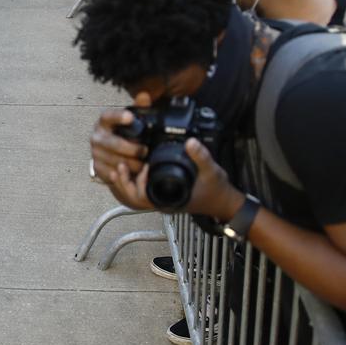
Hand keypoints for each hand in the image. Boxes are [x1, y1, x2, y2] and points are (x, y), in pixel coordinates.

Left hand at [90, 107, 244, 217]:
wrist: (223, 201)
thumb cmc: (216, 190)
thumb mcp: (211, 171)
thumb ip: (201, 156)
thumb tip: (190, 142)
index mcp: (170, 200)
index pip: (143, 198)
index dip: (138, 182)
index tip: (143, 166)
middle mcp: (162, 202)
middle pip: (133, 200)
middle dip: (124, 184)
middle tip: (121, 166)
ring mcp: (161, 200)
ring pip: (135, 197)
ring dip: (127, 183)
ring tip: (122, 166)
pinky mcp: (163, 195)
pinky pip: (143, 192)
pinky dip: (135, 182)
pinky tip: (133, 168)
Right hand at [90, 107, 152, 209]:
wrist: (111, 154)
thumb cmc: (124, 134)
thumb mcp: (132, 121)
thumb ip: (139, 108)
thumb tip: (144, 95)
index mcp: (104, 122)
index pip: (108, 116)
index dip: (118, 116)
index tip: (130, 117)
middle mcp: (96, 136)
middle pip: (113, 143)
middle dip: (131, 149)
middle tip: (145, 151)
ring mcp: (95, 153)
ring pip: (114, 160)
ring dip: (131, 164)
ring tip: (143, 165)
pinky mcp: (97, 167)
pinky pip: (110, 172)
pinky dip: (122, 174)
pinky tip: (132, 173)